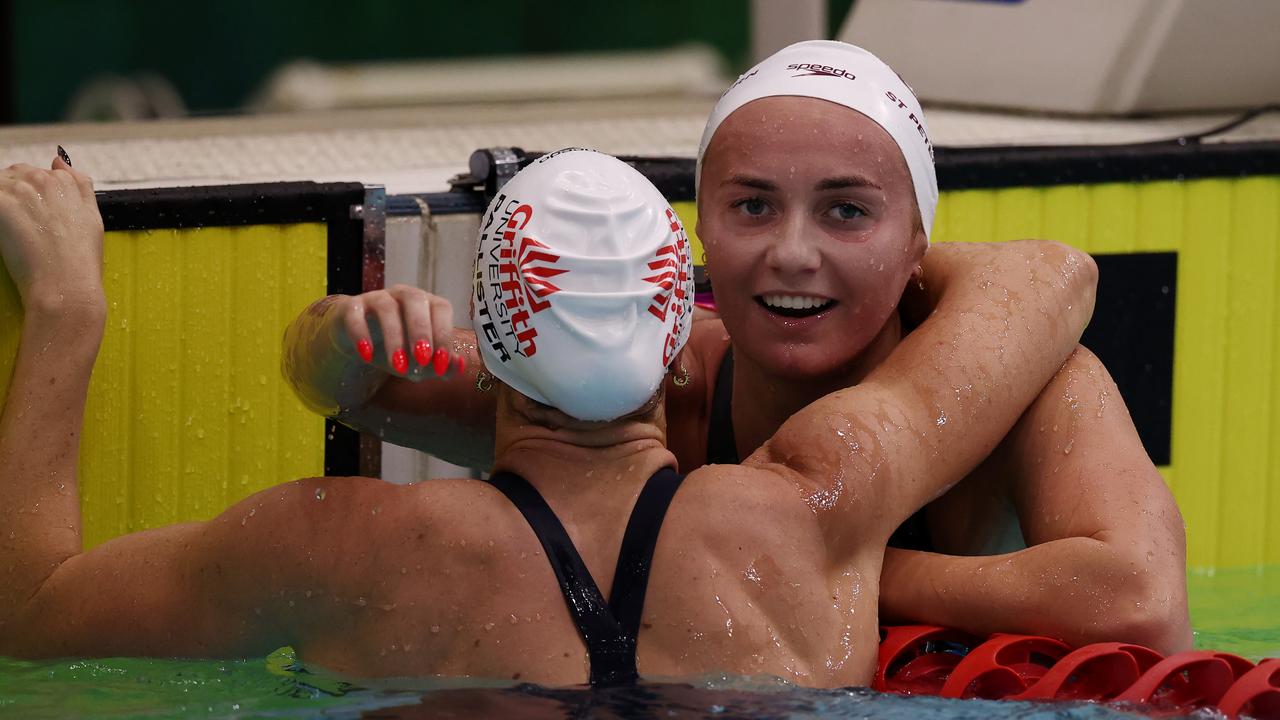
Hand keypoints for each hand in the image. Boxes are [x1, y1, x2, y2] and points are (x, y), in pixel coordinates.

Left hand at [0, 153, 103, 314]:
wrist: (66, 285)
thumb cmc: (80, 260)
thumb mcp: (93, 217)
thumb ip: (80, 184)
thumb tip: (58, 160)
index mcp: (66, 182)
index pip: (35, 175)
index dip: (30, 196)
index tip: (31, 217)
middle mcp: (43, 180)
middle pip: (13, 176)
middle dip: (12, 196)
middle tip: (22, 226)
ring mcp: (19, 191)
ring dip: (4, 205)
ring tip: (15, 231)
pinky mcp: (0, 204)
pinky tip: (5, 231)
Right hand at [327, 284, 463, 378]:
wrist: (361, 343)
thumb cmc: (399, 348)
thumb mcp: (420, 361)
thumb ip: (441, 364)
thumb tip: (458, 366)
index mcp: (427, 304)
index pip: (441, 308)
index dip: (443, 335)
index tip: (441, 363)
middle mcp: (404, 295)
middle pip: (415, 300)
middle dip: (421, 331)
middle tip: (422, 361)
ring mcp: (377, 298)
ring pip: (386, 307)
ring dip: (394, 337)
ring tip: (396, 367)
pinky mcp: (351, 307)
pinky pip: (355, 314)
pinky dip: (361, 334)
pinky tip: (366, 356)